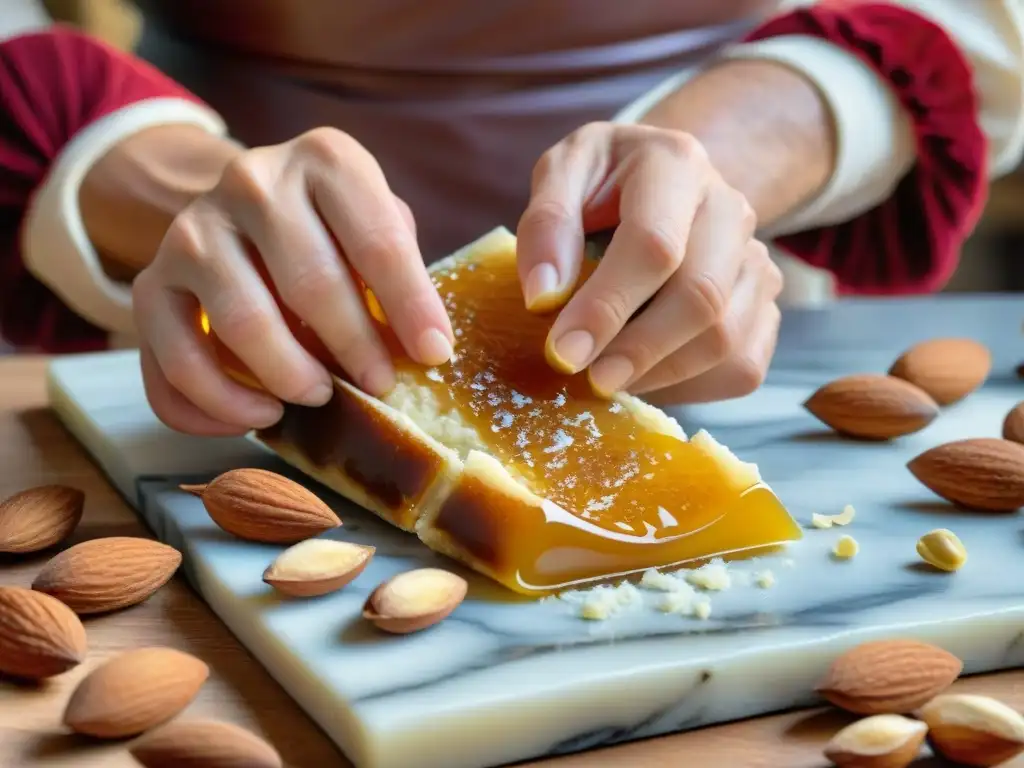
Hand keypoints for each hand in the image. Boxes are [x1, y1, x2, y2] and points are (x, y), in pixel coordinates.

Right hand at [132, 128, 453, 435]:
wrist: (241, 208)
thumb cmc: (330, 228)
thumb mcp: (372, 220)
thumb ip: (399, 266)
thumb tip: (425, 346)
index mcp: (325, 160)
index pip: (378, 240)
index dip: (411, 306)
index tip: (435, 354)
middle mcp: (253, 182)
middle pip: (310, 282)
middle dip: (353, 347)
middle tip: (378, 386)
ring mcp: (194, 230)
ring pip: (241, 321)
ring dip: (287, 374)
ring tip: (320, 397)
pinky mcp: (153, 283)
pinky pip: (174, 359)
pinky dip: (216, 404)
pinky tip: (257, 415)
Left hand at [516, 122, 782, 403]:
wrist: (661, 182)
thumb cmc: (602, 183)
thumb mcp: (561, 176)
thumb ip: (546, 225)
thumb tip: (543, 296)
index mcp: (676, 164)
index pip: (654, 244)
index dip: (607, 306)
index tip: (564, 351)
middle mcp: (731, 209)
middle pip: (701, 296)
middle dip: (638, 351)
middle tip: (588, 381)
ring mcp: (756, 258)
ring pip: (726, 339)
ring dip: (660, 374)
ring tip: (607, 378)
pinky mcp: (766, 303)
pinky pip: (743, 366)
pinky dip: (690, 386)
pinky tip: (645, 375)